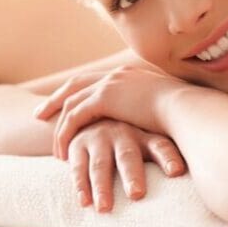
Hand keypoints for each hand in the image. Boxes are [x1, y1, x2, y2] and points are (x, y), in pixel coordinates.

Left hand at [34, 65, 186, 159]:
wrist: (187, 109)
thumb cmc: (185, 115)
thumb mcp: (166, 109)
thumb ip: (154, 111)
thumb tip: (157, 122)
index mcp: (128, 75)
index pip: (95, 81)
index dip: (78, 93)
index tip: (64, 104)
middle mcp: (115, 75)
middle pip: (75, 85)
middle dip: (55, 99)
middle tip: (40, 114)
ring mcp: (109, 84)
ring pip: (71, 103)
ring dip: (58, 124)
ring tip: (54, 145)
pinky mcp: (104, 99)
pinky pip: (75, 116)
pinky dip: (65, 133)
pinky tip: (62, 151)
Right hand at [68, 119, 185, 212]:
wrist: (96, 113)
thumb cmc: (133, 134)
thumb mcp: (154, 136)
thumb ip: (177, 153)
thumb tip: (215, 174)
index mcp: (145, 134)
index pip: (160, 145)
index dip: (168, 157)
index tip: (177, 172)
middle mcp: (122, 135)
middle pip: (127, 156)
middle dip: (132, 175)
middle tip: (138, 195)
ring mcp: (99, 139)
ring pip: (100, 165)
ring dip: (102, 187)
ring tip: (105, 209)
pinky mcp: (79, 147)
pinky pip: (79, 168)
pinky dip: (80, 186)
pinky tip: (84, 202)